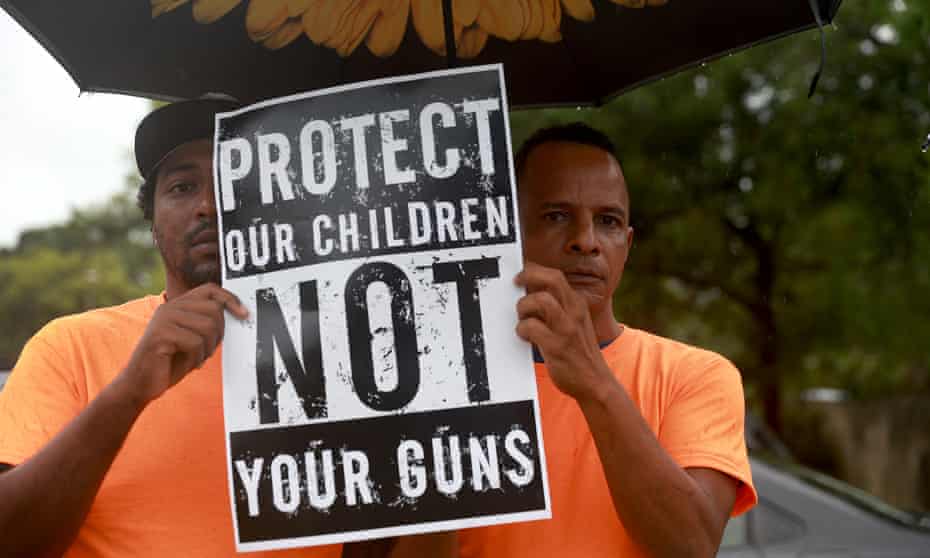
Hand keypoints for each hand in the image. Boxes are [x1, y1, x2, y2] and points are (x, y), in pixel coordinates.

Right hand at [117, 283, 247, 406]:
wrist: (140, 383)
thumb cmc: (170, 362)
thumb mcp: (193, 339)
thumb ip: (208, 324)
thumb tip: (239, 314)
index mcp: (178, 305)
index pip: (210, 289)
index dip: (230, 299)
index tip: (244, 314)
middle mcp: (170, 307)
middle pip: (213, 310)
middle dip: (218, 333)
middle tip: (208, 350)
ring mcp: (164, 319)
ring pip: (207, 326)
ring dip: (208, 348)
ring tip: (197, 358)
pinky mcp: (160, 335)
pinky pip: (194, 342)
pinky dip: (197, 357)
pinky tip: (190, 364)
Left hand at [514, 262, 613, 402]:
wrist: (596, 383)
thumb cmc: (579, 354)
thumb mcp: (576, 324)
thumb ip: (559, 310)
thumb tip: (531, 296)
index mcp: (578, 304)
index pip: (556, 276)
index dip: (535, 271)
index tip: (521, 274)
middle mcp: (575, 312)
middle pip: (552, 279)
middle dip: (529, 275)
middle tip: (516, 283)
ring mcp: (567, 329)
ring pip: (541, 300)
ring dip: (524, 306)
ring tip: (522, 317)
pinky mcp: (557, 346)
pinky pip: (532, 327)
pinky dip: (522, 329)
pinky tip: (524, 335)